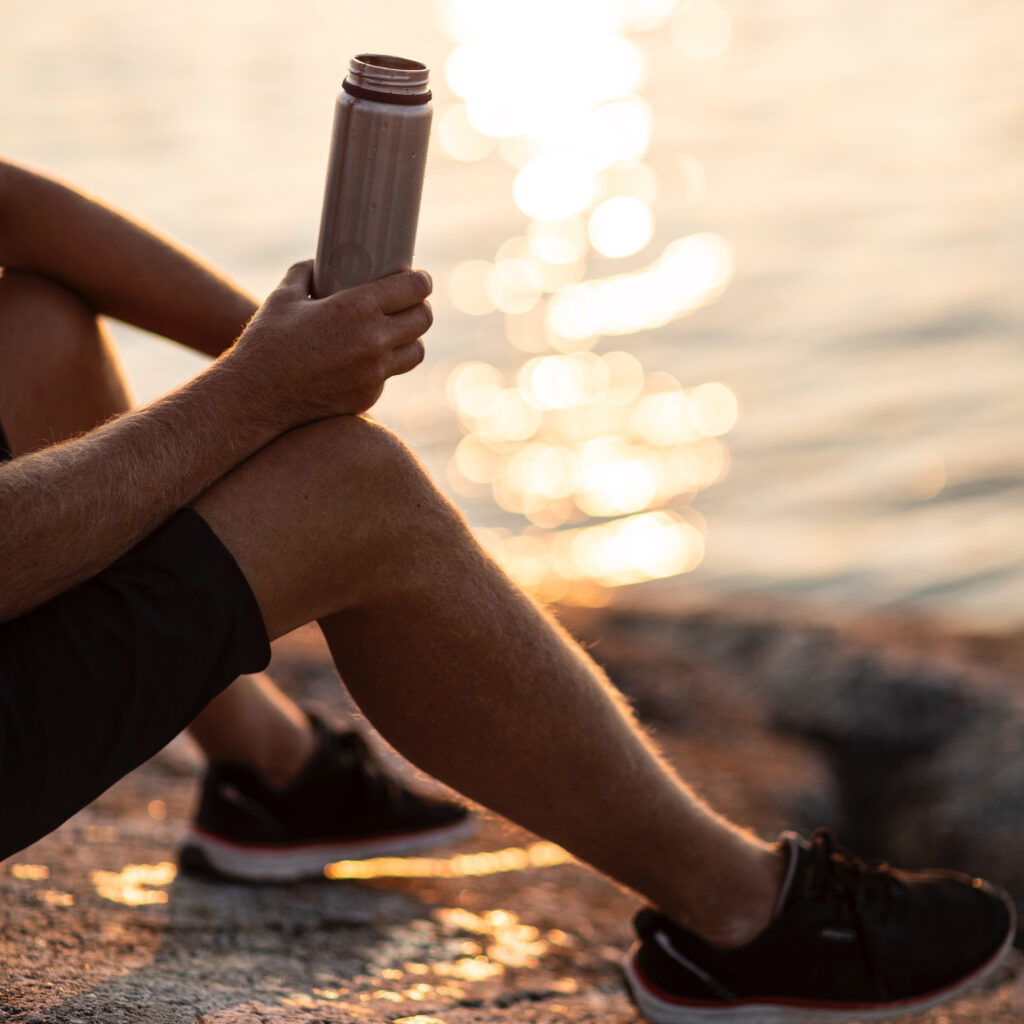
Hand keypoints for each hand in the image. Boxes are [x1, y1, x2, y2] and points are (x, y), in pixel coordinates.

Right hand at [227, 260, 431, 426]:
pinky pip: (389, 376)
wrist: (255, 397)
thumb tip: (318, 264)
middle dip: (420, 308)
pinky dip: (384, 366)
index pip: (413, 288)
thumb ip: (305, 274)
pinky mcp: (368, 397)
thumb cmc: (267, 342)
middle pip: (423, 319)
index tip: (420, 279)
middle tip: (410, 304)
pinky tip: (368, 359)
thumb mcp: (284, 297)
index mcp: (357, 308)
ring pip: (416, 352)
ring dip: (410, 340)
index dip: (422, 281)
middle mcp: (373, 340)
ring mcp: (374, 373)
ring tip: (397, 333)